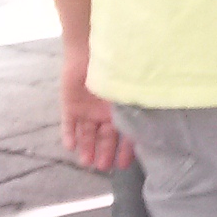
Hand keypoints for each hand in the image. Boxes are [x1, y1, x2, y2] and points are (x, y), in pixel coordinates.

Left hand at [60, 56, 132, 171]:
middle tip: (104, 167)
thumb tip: (147, 127)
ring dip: (87, 148)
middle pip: (105, 137)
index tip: (124, 164)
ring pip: (87, 134)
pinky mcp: (71, 106)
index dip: (125, 150)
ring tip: (87, 162)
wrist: (92, 49)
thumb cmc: (118, 67)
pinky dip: (69, 134)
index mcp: (122, 110)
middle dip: (105, 153)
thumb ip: (134, 107)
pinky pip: (69, 124)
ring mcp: (87, 110)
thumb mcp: (128, 90)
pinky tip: (70, 146)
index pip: (125, 134)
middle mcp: (105, 112)